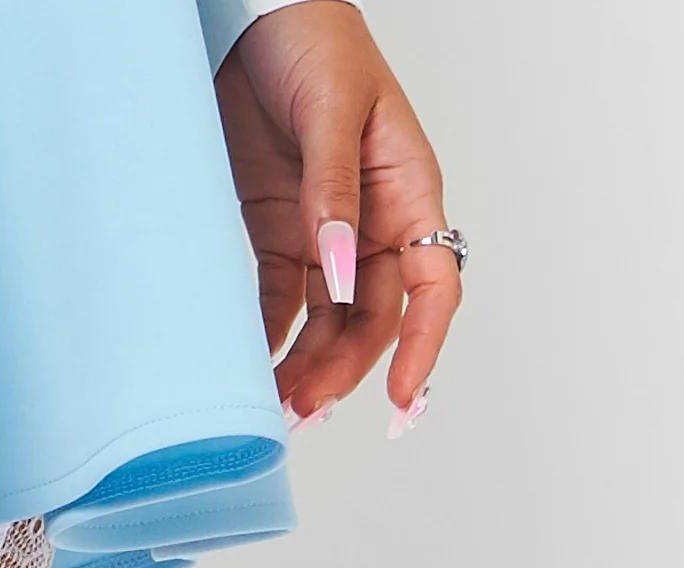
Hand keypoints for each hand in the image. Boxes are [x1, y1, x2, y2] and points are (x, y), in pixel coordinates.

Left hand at [217, 6, 458, 431]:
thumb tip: (338, 271)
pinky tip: (251, 373)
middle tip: (301, 412)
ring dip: (307, 370)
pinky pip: (278, 303)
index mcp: (408, 189)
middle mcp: (372, 223)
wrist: (252, 16)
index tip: (401, 401)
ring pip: (326, 323)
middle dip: (343, 372)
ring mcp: (325, 233)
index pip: (432, 285)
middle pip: (370, 320)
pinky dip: (268, 341)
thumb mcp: (332, 109)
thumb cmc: (313, 39)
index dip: (422, 347)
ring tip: (275, 412)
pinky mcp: (278, 234)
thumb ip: (333, 194)